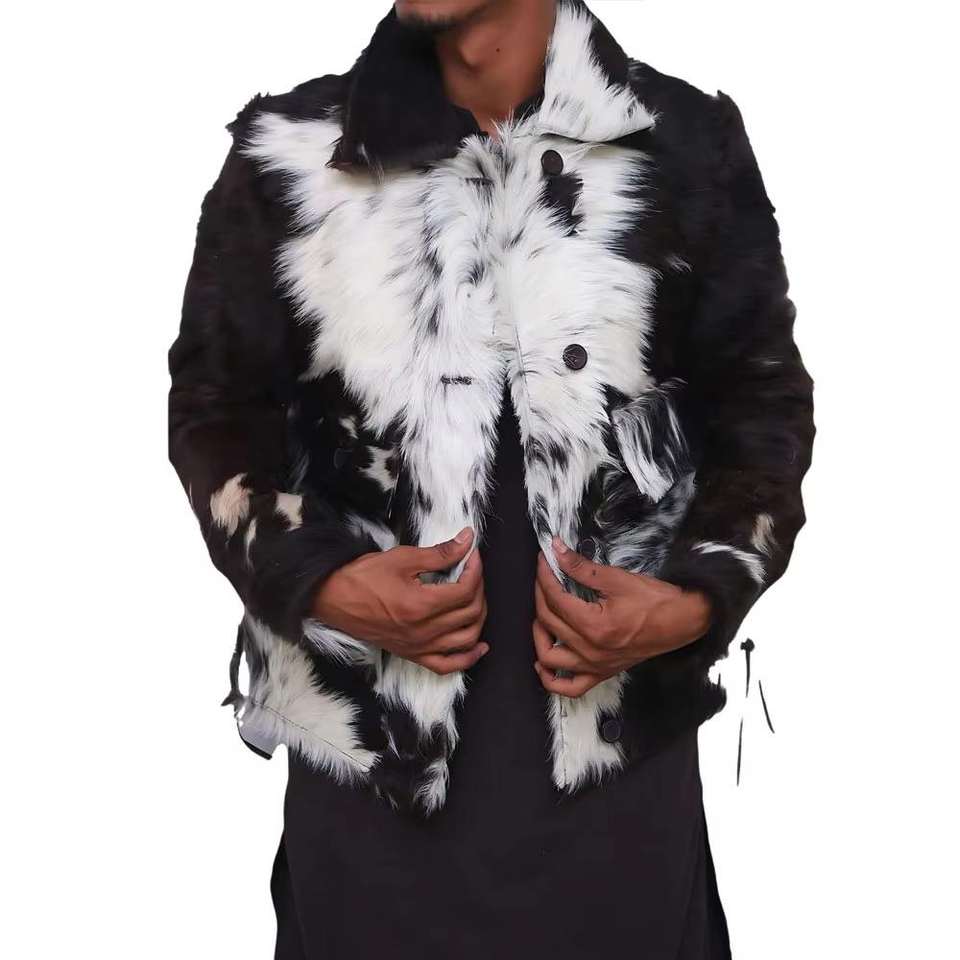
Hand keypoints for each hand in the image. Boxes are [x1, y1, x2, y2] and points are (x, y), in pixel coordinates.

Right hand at [312, 527, 487, 674]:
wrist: (333, 599)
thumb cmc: (363, 577)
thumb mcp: (402, 558)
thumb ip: (439, 553)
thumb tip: (466, 541)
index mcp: (420, 606)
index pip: (465, 590)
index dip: (475, 569)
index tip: (472, 555)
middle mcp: (422, 632)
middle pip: (469, 613)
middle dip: (478, 588)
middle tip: (471, 570)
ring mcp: (418, 647)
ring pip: (466, 640)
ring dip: (478, 618)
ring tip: (476, 598)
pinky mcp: (412, 655)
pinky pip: (447, 665)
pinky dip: (467, 658)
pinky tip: (479, 646)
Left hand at [533, 536, 711, 697]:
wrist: (682, 622)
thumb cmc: (655, 601)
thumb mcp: (617, 578)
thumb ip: (581, 567)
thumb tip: (557, 551)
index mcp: (594, 626)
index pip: (555, 599)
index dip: (545, 576)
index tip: (543, 562)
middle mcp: (591, 651)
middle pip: (549, 622)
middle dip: (540, 595)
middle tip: (544, 578)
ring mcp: (595, 666)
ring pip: (549, 657)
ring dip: (538, 635)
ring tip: (541, 615)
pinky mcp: (602, 673)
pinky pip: (569, 687)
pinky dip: (551, 678)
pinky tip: (543, 663)